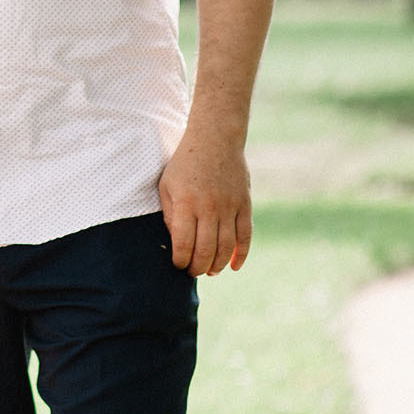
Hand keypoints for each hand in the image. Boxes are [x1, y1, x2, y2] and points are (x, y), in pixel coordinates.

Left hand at [158, 129, 251, 276]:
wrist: (215, 140)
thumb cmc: (184, 164)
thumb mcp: (167, 186)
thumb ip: (171, 215)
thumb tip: (175, 243)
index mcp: (187, 203)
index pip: (184, 243)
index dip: (180, 260)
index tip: (177, 265)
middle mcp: (210, 208)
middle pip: (206, 250)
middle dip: (197, 267)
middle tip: (191, 273)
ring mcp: (230, 207)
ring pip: (227, 247)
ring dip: (218, 265)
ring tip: (209, 271)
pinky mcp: (245, 205)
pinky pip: (246, 236)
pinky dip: (241, 254)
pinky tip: (234, 266)